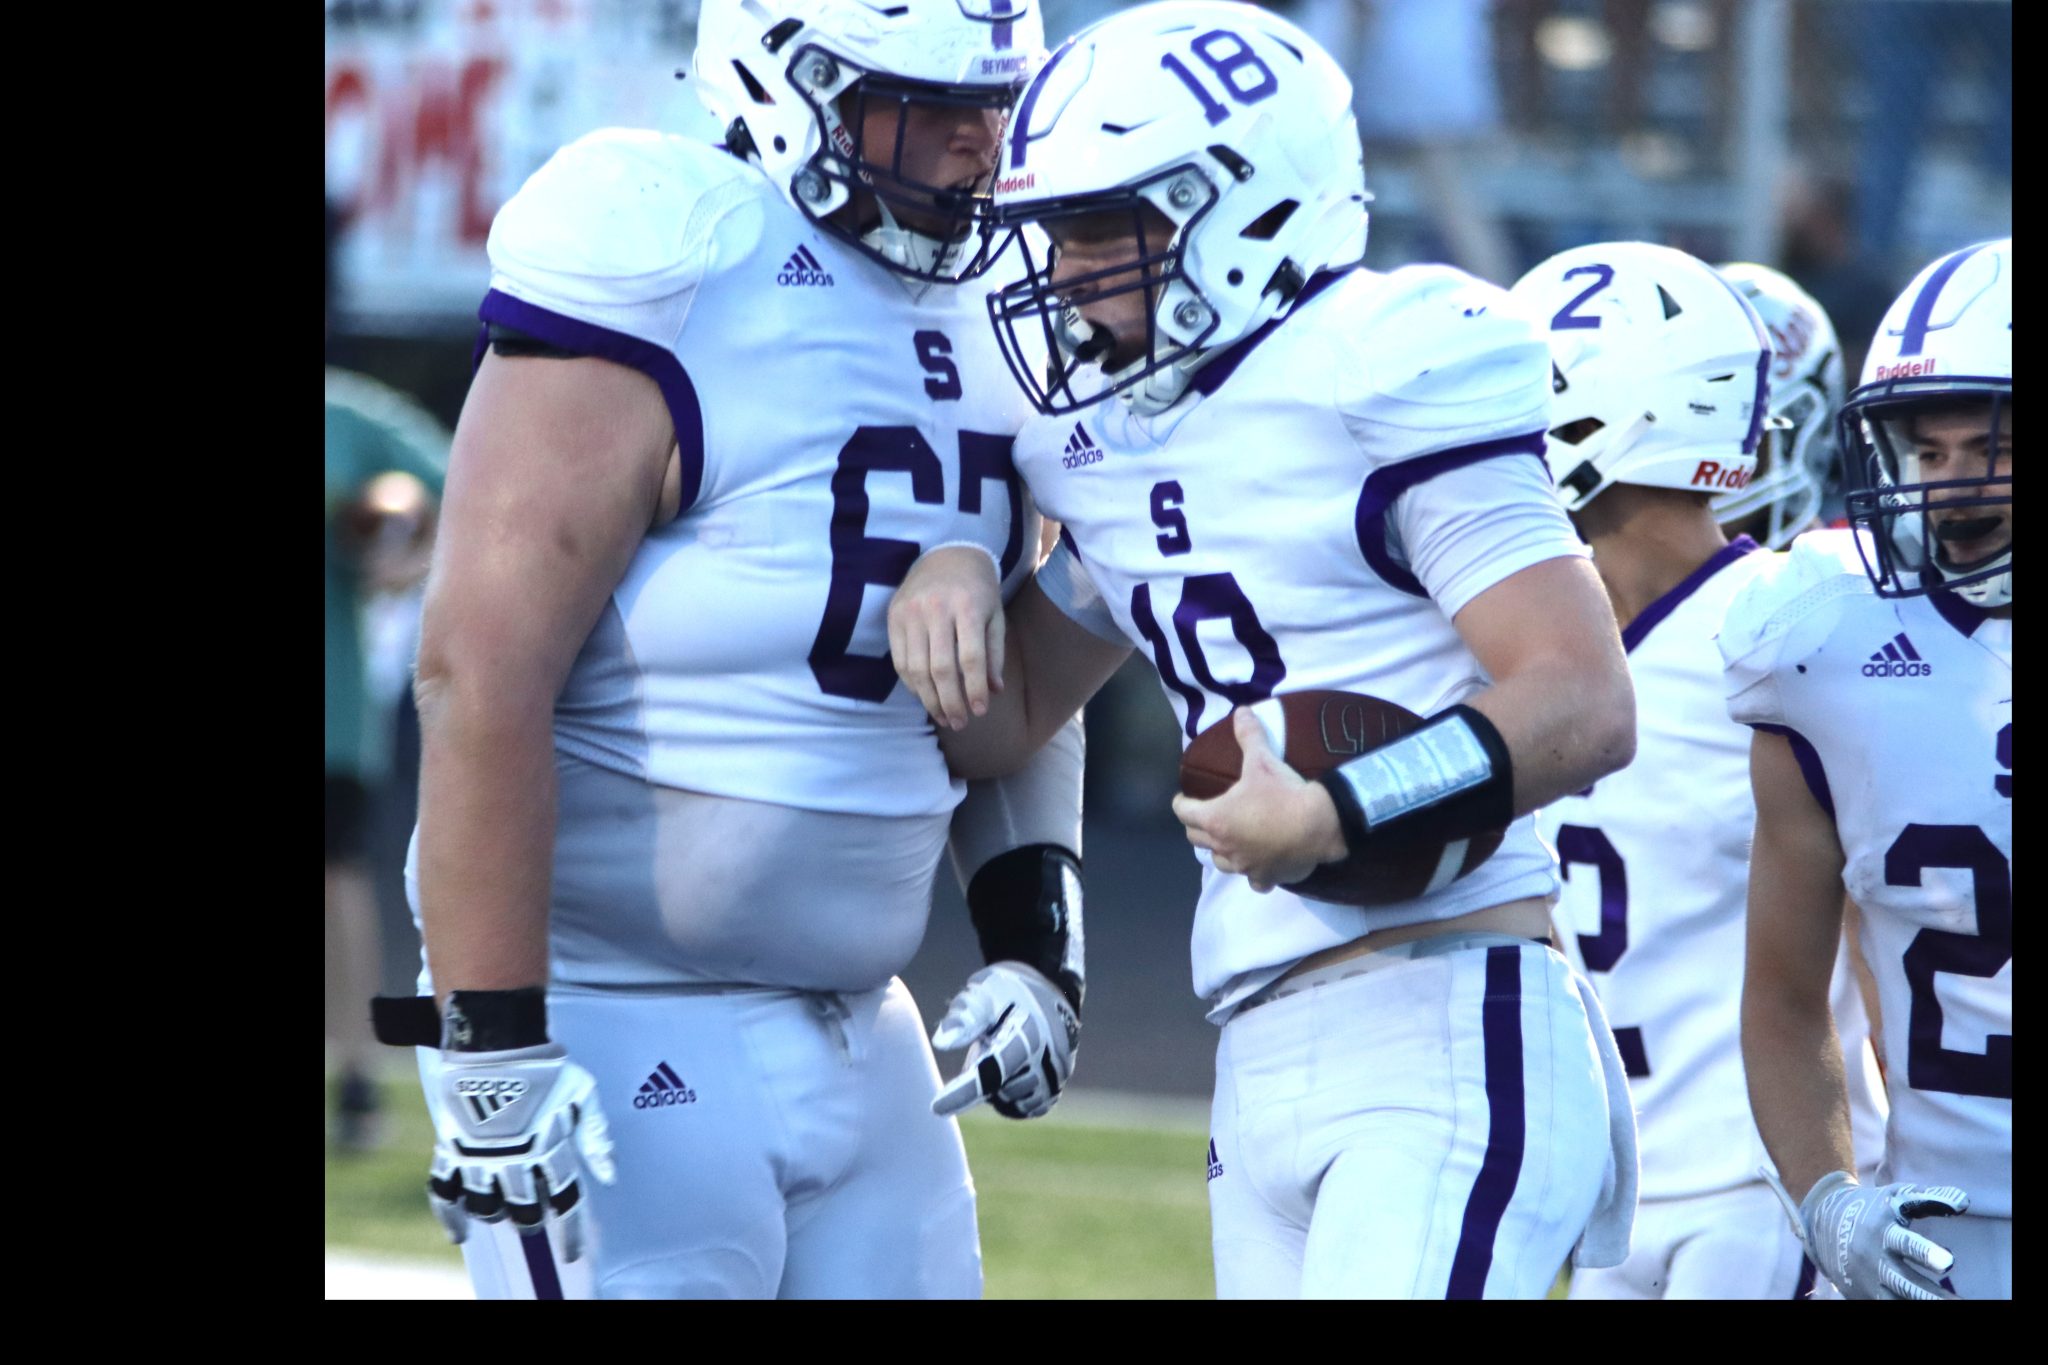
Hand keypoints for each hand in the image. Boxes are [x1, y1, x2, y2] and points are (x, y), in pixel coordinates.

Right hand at [425, 1043, 617, 1261]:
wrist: (496, 1041)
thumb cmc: (546, 1066)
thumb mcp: (583, 1094)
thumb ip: (596, 1137)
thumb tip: (611, 1176)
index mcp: (549, 1147)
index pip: (564, 1201)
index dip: (570, 1232)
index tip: (572, 1253)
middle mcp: (514, 1158)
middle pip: (524, 1211)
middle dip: (531, 1222)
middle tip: (533, 1219)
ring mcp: (480, 1155)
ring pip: (487, 1207)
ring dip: (497, 1216)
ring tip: (503, 1212)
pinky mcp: (452, 1148)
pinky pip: (444, 1191)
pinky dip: (449, 1215)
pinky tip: (458, 1232)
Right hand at [888, 545, 1004, 729]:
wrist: (947, 553)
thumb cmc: (978, 590)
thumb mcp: (995, 616)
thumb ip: (994, 653)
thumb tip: (993, 691)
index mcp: (968, 607)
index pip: (970, 659)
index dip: (974, 690)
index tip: (980, 711)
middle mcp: (937, 609)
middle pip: (940, 668)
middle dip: (950, 702)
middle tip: (959, 723)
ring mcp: (911, 612)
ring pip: (916, 668)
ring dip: (929, 699)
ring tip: (942, 716)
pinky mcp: (894, 616)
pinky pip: (900, 660)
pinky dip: (912, 683)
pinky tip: (925, 696)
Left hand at [930, 963, 1077, 1119]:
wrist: (1048, 989)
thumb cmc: (1011, 990)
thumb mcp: (985, 988)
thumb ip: (964, 1014)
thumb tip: (941, 1043)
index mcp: (1032, 1032)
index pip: (994, 1071)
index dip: (965, 1091)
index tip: (936, 1107)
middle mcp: (1050, 1059)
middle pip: (999, 1090)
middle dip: (983, 1070)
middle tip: (989, 1038)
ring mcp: (1057, 1076)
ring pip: (1011, 1102)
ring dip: (997, 1085)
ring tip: (1003, 1049)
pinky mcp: (1056, 1088)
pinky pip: (1027, 1108)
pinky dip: (1011, 1096)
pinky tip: (1009, 1070)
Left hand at [1170, 708, 1346, 891]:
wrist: (1321, 824)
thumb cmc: (1284, 793)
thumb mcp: (1263, 760)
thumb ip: (1248, 735)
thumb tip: (1241, 711)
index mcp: (1215, 819)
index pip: (1183, 813)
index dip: (1182, 803)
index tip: (1185, 798)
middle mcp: (1224, 847)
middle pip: (1196, 839)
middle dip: (1197, 826)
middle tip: (1207, 814)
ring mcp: (1244, 866)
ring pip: (1219, 862)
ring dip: (1221, 850)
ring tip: (1230, 838)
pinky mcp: (1265, 877)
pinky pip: (1252, 880)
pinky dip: (1252, 873)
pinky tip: (1259, 864)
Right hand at [1795, 1170, 1968, 1299]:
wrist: (1822, 1223)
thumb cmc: (1872, 1208)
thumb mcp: (1895, 1196)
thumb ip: (1930, 1198)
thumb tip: (1964, 1202)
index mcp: (1882, 1231)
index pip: (1906, 1243)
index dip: (1926, 1253)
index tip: (1949, 1263)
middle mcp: (1874, 1258)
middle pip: (1903, 1281)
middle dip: (1928, 1294)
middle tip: (1956, 1303)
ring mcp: (1867, 1280)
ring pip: (1897, 1298)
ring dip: (1922, 1302)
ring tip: (1952, 1307)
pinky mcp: (1862, 1294)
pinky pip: (1888, 1303)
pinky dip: (1905, 1304)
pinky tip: (1928, 1304)